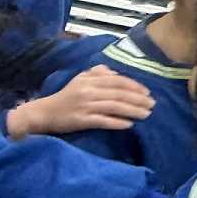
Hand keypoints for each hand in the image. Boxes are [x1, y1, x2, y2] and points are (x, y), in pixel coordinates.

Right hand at [9, 67, 153, 138]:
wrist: (44, 113)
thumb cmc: (64, 97)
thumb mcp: (79, 80)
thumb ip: (96, 73)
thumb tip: (113, 72)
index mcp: (89, 79)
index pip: (117, 80)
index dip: (134, 86)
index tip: (147, 92)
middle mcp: (88, 91)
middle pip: (119, 93)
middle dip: (138, 99)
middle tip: (152, 105)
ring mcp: (85, 106)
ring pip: (114, 106)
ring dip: (132, 110)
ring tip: (146, 114)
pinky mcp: (82, 120)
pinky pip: (103, 120)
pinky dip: (117, 122)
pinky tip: (129, 125)